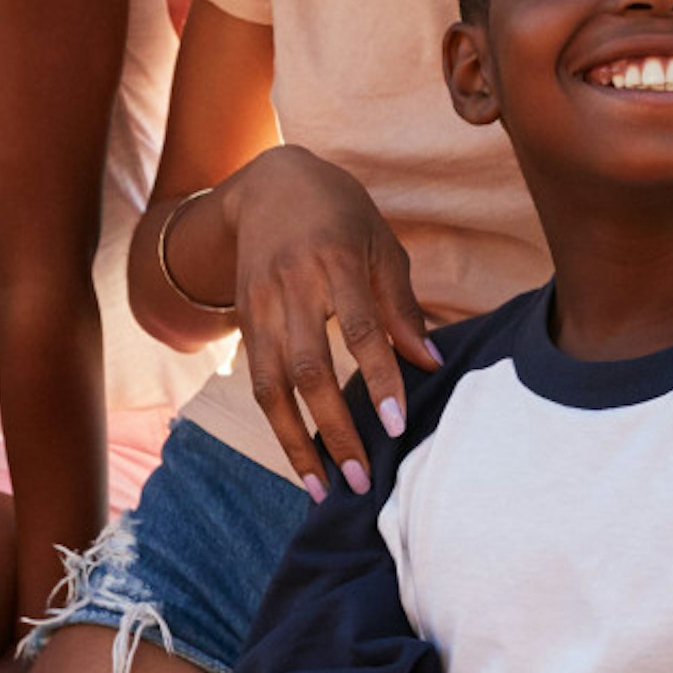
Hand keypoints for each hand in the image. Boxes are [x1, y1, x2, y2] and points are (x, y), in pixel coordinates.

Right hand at [219, 148, 440, 495]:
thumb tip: (430, 364)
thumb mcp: (381, 245)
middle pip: (309, 368)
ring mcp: (259, 305)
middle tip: (361, 478)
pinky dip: (278, 424)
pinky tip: (301, 458)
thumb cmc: (340, 214)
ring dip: (296, 443)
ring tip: (322, 488)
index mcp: (336, 260)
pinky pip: (258, 382)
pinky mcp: (242, 321)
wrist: (267, 184)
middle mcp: (291, 286)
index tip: (394, 426)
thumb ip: (402, 307)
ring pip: (271, 386)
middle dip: (334, 429)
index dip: (378, 379)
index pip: (359, 329)